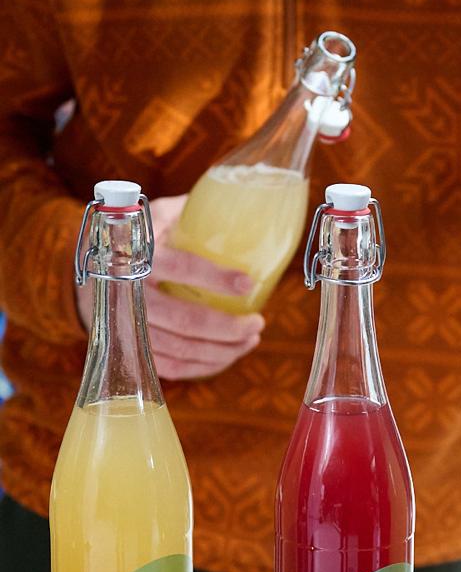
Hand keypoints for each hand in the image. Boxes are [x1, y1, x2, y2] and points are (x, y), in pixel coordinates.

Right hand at [75, 194, 263, 380]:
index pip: (179, 267)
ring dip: (222, 351)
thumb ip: (193, 210)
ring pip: (179, 350)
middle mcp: (128, 291)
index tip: (248, 283)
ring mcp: (126, 323)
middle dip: (227, 328)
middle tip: (257, 323)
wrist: (91, 263)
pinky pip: (169, 367)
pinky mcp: (129, 345)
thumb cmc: (137, 235)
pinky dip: (202, 368)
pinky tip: (227, 357)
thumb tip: (245, 204)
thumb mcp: (158, 213)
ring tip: (250, 340)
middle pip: (183, 320)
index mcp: (136, 253)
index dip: (215, 278)